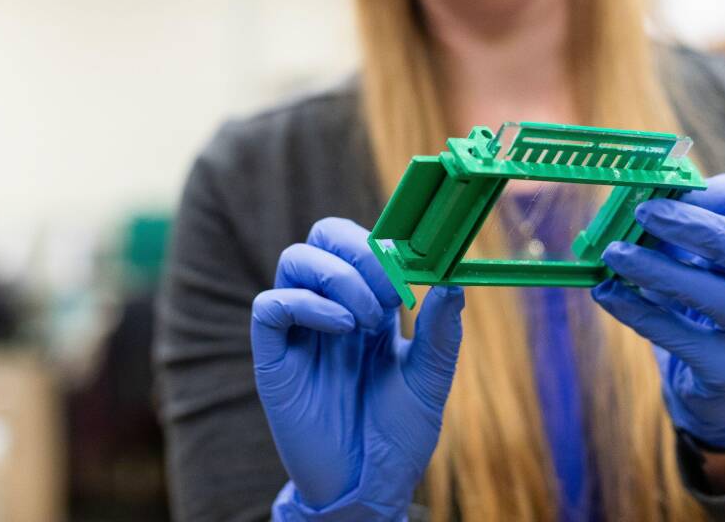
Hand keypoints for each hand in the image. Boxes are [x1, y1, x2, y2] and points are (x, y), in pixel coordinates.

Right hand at [251, 218, 464, 518]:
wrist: (369, 486)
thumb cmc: (397, 436)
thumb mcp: (429, 380)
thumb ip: (440, 332)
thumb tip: (454, 281)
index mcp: (368, 305)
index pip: (361, 243)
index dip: (384, 243)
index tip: (418, 265)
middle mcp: (330, 308)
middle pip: (322, 237)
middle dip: (356, 247)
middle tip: (389, 286)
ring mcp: (300, 331)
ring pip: (294, 260)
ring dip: (337, 275)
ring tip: (365, 318)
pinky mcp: (274, 358)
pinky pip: (270, 306)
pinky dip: (305, 303)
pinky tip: (341, 329)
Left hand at [592, 173, 724, 450]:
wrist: (722, 384)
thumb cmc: (701, 308)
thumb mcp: (693, 264)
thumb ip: (669, 235)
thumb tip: (625, 204)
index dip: (701, 192)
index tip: (656, 192)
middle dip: (690, 227)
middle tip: (641, 213)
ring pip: (718, 296)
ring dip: (659, 271)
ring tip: (614, 254)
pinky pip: (684, 337)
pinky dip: (641, 313)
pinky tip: (607, 294)